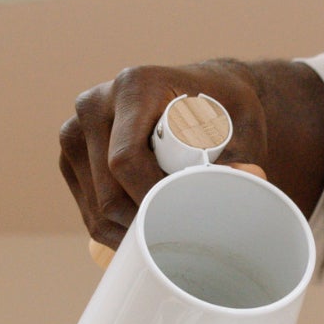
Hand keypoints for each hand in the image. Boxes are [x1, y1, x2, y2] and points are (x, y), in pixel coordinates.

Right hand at [58, 59, 268, 249]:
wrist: (196, 94)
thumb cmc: (222, 108)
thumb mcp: (242, 124)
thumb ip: (243, 155)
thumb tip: (251, 177)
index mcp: (134, 87)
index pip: (126, 161)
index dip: (152, 200)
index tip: (185, 219)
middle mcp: (95, 103)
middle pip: (107, 192)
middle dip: (145, 223)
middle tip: (184, 236)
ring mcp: (75, 129)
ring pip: (96, 208)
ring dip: (131, 232)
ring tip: (170, 230)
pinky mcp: (72, 155)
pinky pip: (88, 209)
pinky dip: (117, 229)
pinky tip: (147, 227)